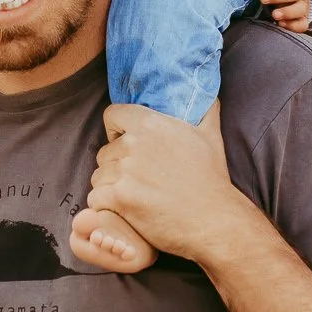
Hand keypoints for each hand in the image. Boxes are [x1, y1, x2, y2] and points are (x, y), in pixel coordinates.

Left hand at [86, 103, 256, 264]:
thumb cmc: (212, 180)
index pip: (112, 115)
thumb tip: (207, 91)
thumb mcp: (211, 136)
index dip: (116, 130)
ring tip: (134, 198)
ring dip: (110, 188)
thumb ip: (205, 109)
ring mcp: (125, 172)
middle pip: (104, 152)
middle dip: (115, 166)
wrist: (214, 221)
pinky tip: (126, 212)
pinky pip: (96, 199)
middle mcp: (133, 144)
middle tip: (136, 181)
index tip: (124, 143)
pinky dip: (106, 207)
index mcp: (151, 124)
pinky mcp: (119, 199)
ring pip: (99, 177)